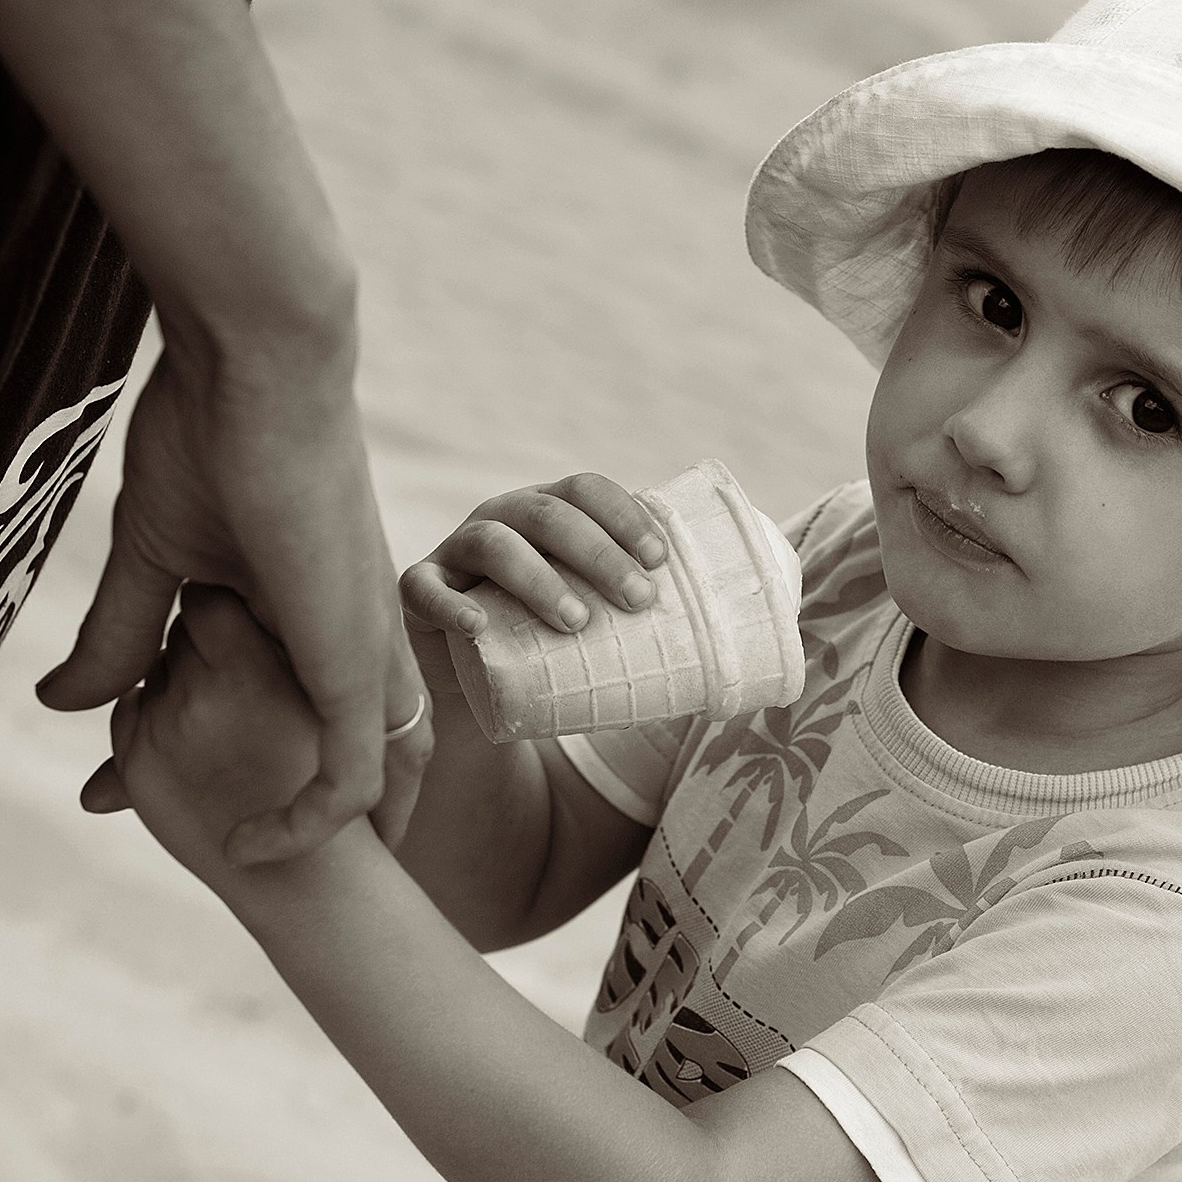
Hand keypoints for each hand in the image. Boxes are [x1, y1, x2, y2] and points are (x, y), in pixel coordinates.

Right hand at [41, 330, 430, 863]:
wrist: (260, 366)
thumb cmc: (217, 436)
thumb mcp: (158, 560)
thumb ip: (124, 633)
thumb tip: (66, 702)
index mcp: (318, 613)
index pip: (293, 715)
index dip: (238, 765)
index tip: (136, 789)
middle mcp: (357, 638)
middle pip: (347, 756)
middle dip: (288, 817)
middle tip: (221, 859)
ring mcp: (362, 649)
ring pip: (365, 776)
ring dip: (303, 833)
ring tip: (241, 873)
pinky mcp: (352, 656)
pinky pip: (353, 769)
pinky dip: (311, 821)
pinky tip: (256, 850)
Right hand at [399, 473, 668, 698]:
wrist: (481, 692)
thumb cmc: (555, 647)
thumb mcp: (603, 620)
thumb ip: (657, 611)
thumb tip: (764, 633)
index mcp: (549, 513)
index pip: (586, 489)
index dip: (623, 514)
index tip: (662, 560)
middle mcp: (501, 519)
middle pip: (547, 512)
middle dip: (598, 551)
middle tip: (640, 600)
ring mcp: (455, 553)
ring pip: (492, 543)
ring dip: (539, 578)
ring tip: (578, 623)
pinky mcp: (417, 595)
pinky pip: (421, 588)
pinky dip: (451, 605)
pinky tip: (478, 626)